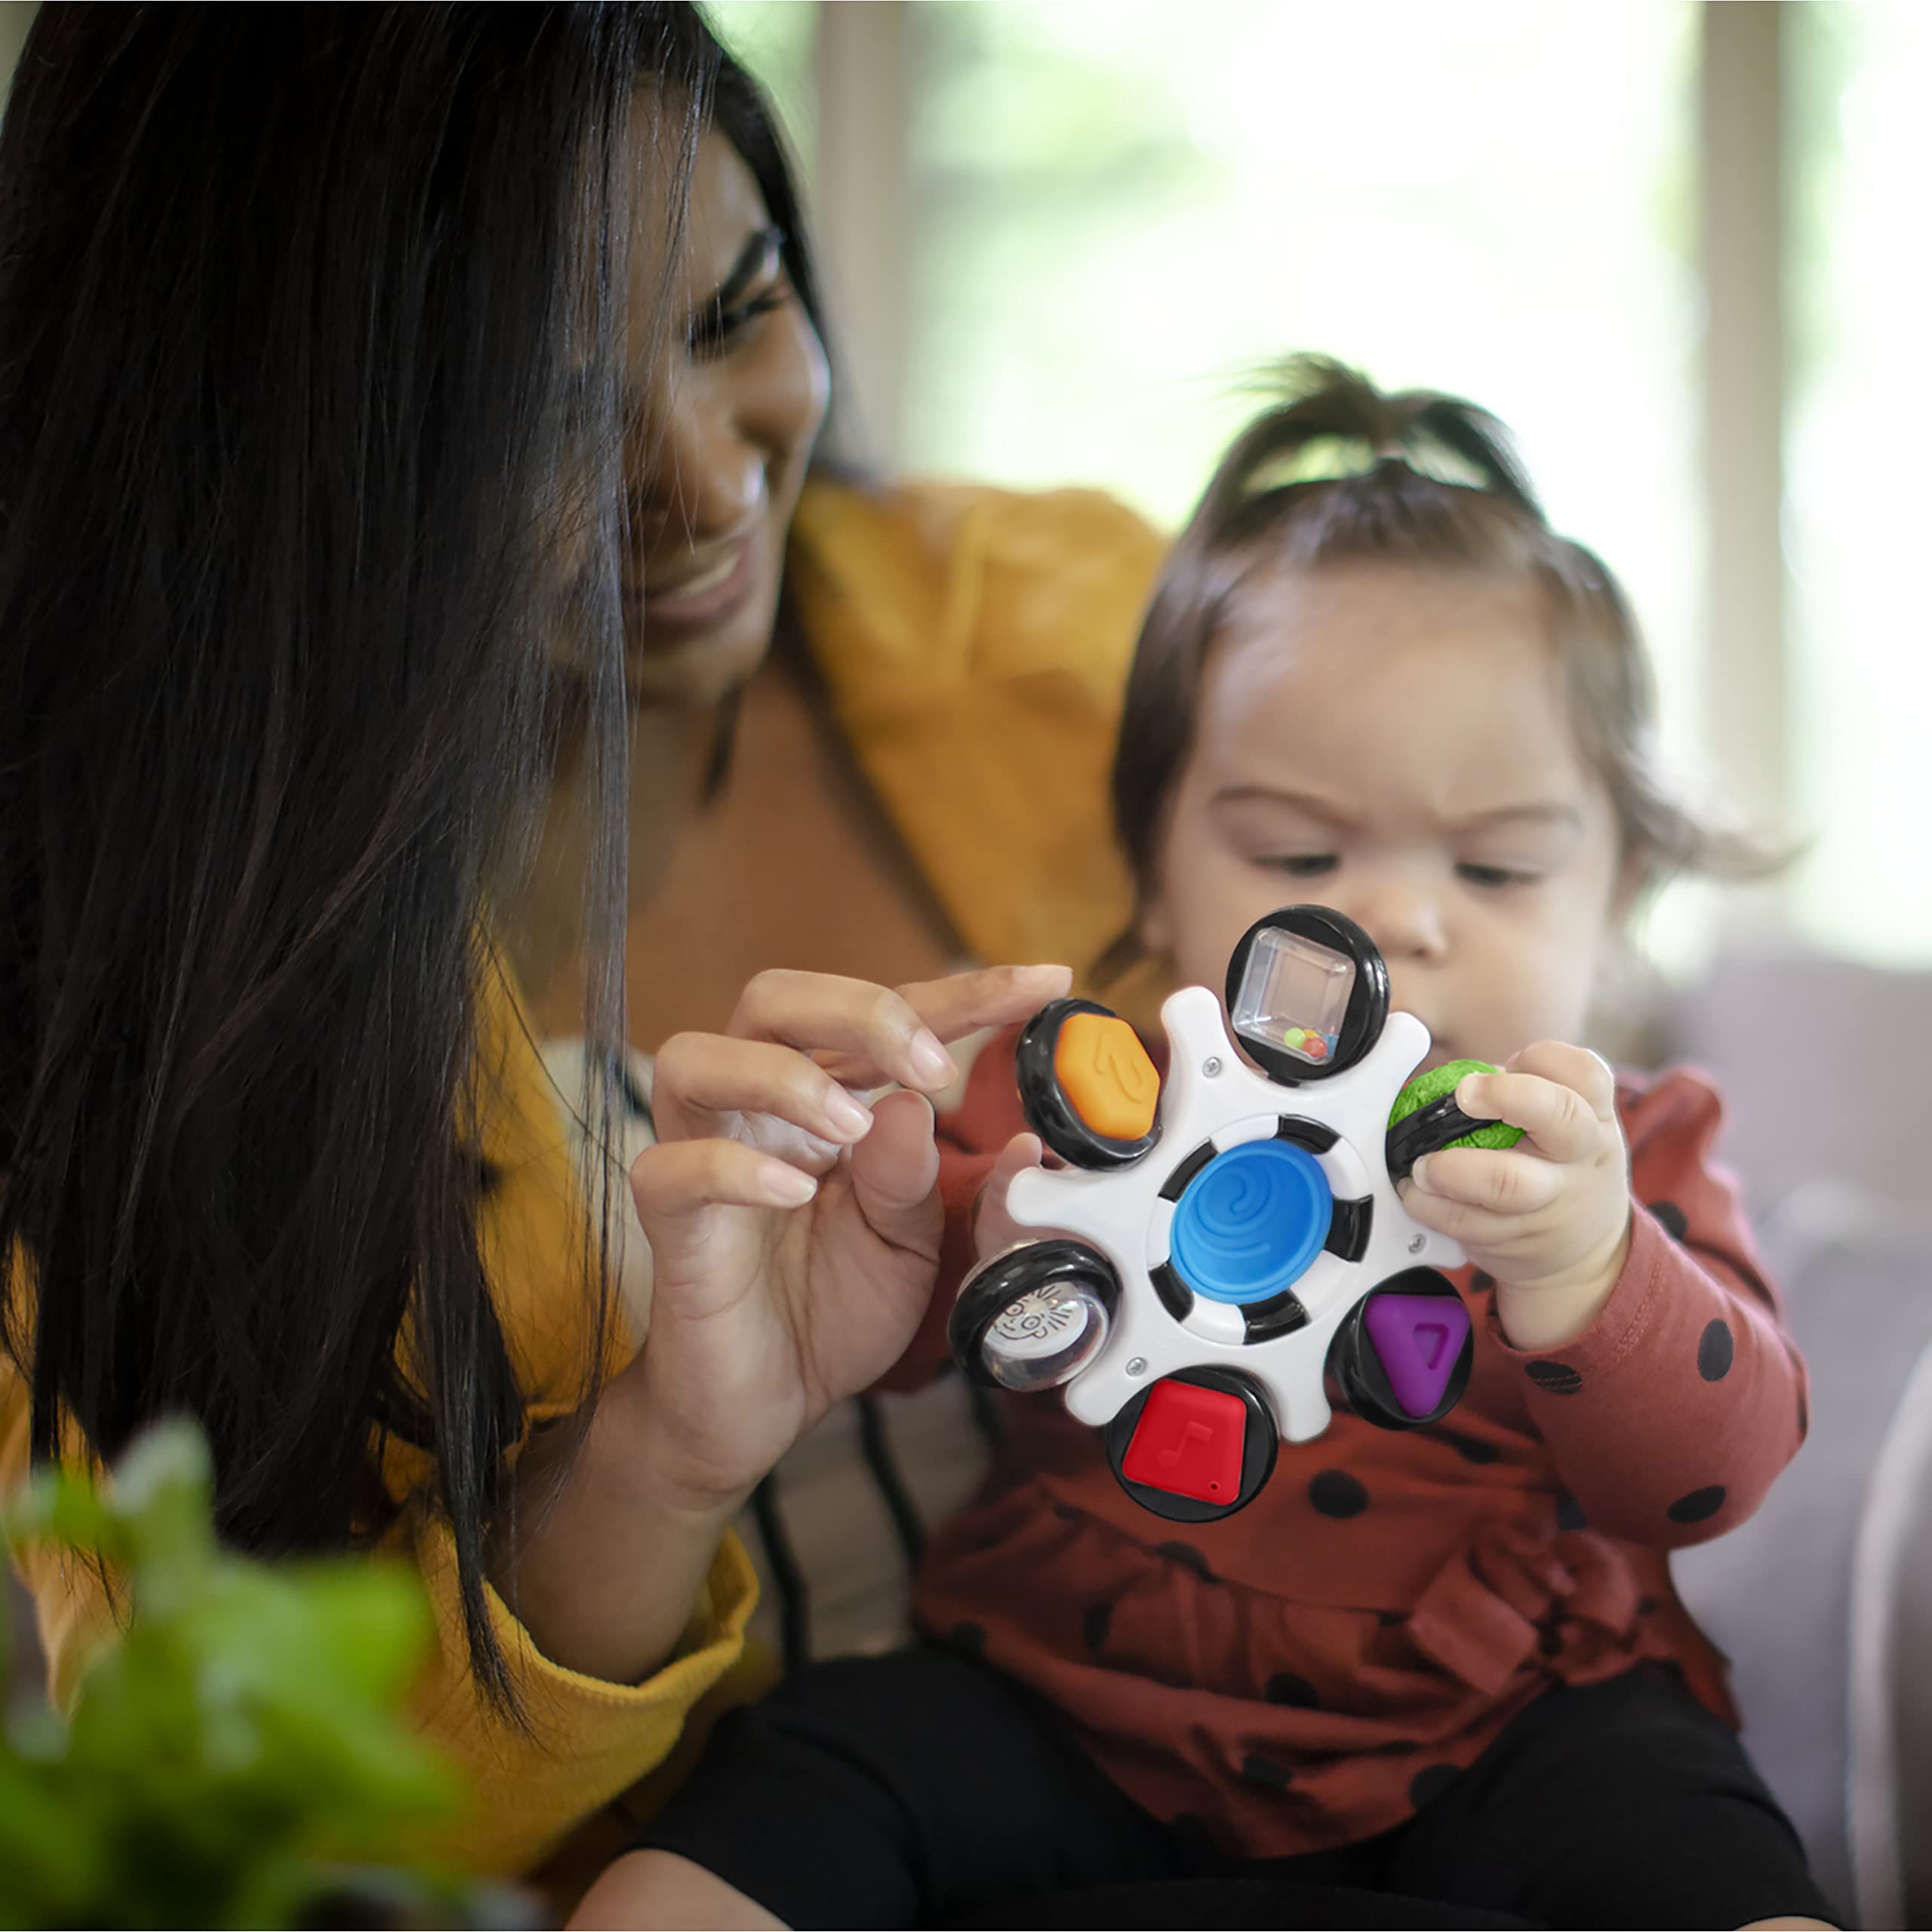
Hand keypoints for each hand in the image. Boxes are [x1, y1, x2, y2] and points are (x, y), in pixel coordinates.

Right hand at [620, 963, 1071, 1512]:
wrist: (765, 1404)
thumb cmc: (832, 1308)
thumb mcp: (911, 1245)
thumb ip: (923, 1178)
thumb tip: (926, 1106)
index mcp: (825, 1095)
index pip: (885, 1019)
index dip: (964, 994)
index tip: (1044, 983)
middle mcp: (757, 1105)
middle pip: (775, 998)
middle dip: (861, 1011)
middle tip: (931, 1068)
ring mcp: (703, 1152)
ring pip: (698, 1057)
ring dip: (786, 1077)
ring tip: (850, 1127)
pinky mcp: (668, 1219)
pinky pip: (674, 1168)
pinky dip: (735, 1167)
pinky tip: (793, 1192)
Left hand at [1398, 1041, 1632, 1351]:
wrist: (1590, 1253)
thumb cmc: (1562, 1166)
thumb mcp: (1569, 1124)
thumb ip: (1523, 1092)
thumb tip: (1452, 1078)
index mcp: (1593, 1116)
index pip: (1585, 1072)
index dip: (1543, 1058)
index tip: (1510, 1060)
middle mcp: (1580, 1154)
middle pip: (1559, 1114)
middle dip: (1505, 1096)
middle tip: (1463, 1095)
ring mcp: (1550, 1200)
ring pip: (1506, 1182)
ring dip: (1452, 1169)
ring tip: (1422, 1165)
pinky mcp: (1516, 1237)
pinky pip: (1467, 1222)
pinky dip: (1432, 1207)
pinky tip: (1416, 1194)